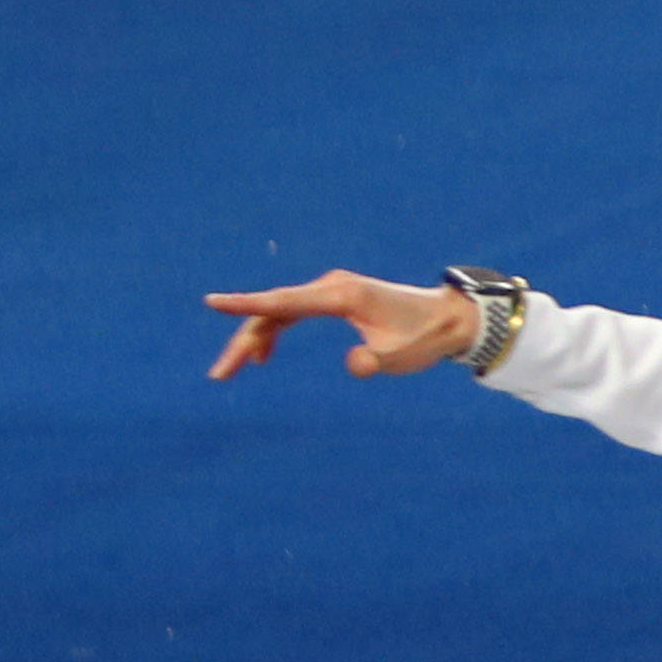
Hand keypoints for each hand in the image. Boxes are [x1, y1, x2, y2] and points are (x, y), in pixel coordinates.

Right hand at [205, 271, 483, 381]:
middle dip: (243, 340)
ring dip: (254, 338)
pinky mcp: (335, 298)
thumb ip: (377, 362)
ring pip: (279, 312)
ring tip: (231, 370)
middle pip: (274, 310)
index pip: (284, 301)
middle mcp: (332, 287)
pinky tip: (263, 356)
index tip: (213, 302)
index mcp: (342, 295)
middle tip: (220, 375)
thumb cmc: (424, 338)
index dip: (247, 304)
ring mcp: (332, 290)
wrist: (448, 318)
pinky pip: (292, 312)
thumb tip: (355, 365)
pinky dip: (275, 330)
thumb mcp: (402, 357)